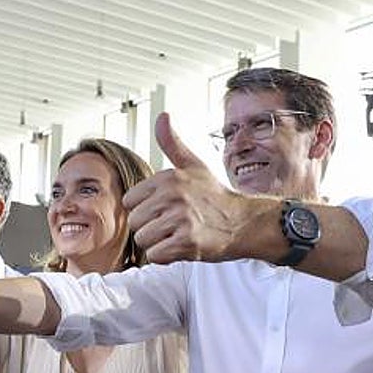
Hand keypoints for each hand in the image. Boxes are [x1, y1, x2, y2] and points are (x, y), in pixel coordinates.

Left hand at [123, 112, 256, 263]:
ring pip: (143, 240)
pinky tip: (182, 246)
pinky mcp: (187, 243)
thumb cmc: (213, 196)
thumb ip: (172, 143)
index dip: (145, 208)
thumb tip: (163, 116)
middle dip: (150, 228)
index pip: (129, 201)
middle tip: (172, 224)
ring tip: (177, 234)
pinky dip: (166, 256)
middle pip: (134, 222)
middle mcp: (173, 196)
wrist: (243, 222)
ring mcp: (180, 220)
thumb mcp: (193, 165)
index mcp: (168, 178)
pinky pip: (155, 256)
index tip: (165, 208)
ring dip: (158, 243)